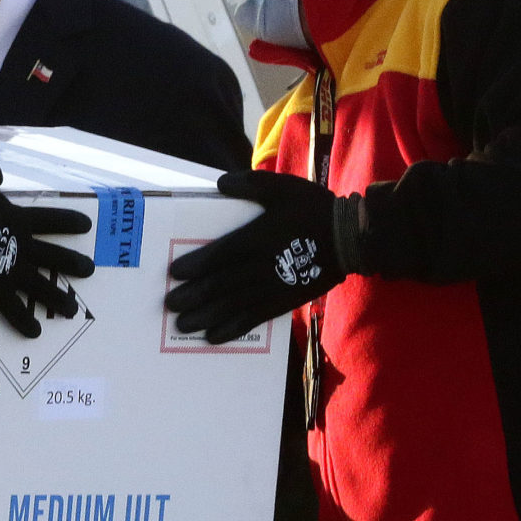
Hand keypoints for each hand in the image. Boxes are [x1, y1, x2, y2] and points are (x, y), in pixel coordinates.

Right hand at [0, 160, 94, 338]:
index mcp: (18, 221)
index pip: (50, 219)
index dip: (69, 221)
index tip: (86, 226)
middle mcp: (22, 248)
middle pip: (54, 257)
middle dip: (73, 264)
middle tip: (89, 270)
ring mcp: (12, 272)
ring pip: (42, 289)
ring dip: (57, 299)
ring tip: (71, 310)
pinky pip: (14, 311)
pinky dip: (24, 322)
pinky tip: (35, 332)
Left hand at [165, 170, 348, 343]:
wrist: (351, 239)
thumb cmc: (314, 210)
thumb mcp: (284, 188)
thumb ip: (251, 184)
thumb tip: (220, 183)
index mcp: (258, 238)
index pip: (221, 253)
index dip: (197, 264)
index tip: (174, 273)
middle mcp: (261, 266)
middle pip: (221, 284)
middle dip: (194, 296)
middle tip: (170, 305)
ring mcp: (272, 287)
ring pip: (233, 306)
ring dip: (206, 316)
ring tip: (183, 325)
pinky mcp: (283, 301)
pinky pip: (253, 319)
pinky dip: (232, 328)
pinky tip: (213, 336)